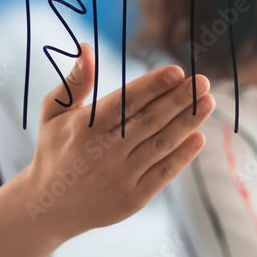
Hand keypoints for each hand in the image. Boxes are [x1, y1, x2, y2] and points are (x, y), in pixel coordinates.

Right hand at [22, 42, 213, 240]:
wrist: (47, 209)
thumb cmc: (55, 151)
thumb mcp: (54, 114)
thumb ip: (75, 82)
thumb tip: (86, 48)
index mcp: (85, 128)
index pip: (125, 102)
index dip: (153, 86)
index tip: (177, 71)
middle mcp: (103, 152)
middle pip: (149, 120)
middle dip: (179, 99)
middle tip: (203, 81)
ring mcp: (120, 177)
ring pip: (161, 144)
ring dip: (188, 122)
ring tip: (208, 101)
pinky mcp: (133, 199)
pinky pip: (163, 173)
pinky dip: (182, 156)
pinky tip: (199, 136)